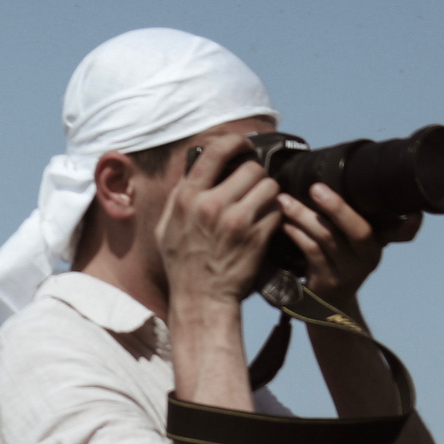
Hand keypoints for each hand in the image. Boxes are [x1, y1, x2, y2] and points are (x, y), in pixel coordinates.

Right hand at [157, 131, 280, 312]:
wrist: (200, 300)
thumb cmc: (182, 265)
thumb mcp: (166, 227)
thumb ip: (180, 196)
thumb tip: (195, 169)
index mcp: (187, 198)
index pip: (216, 151)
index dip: (235, 142)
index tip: (243, 147)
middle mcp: (211, 205)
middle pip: (251, 168)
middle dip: (256, 176)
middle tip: (253, 189)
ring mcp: (236, 221)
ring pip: (269, 186)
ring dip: (268, 195)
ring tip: (260, 207)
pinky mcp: (256, 237)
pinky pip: (277, 211)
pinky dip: (275, 215)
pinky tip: (265, 225)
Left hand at [277, 183, 417, 304]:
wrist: (328, 303)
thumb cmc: (341, 258)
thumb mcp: (356, 238)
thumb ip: (360, 216)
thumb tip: (355, 177)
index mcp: (381, 242)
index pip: (403, 233)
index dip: (409, 225)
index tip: (414, 214)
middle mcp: (370, 258)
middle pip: (360, 231)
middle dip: (338, 208)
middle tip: (316, 188)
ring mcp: (350, 273)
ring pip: (329, 240)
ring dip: (305, 217)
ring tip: (285, 201)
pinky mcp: (328, 283)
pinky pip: (311, 253)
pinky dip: (297, 234)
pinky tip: (285, 223)